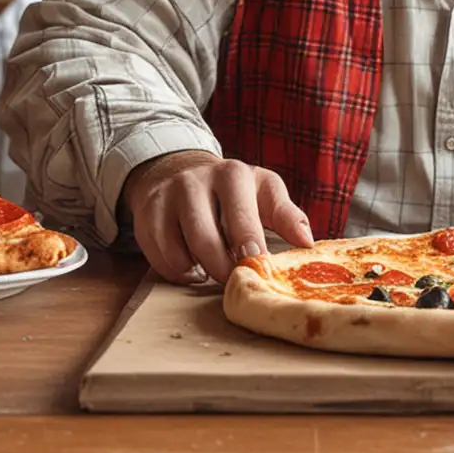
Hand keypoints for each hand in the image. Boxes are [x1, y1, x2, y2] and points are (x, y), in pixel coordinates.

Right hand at [119, 150, 313, 283]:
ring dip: (200, 271)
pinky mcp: (146, 216)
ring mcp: (167, 198)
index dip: (250, 246)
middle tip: (236, 281)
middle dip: (223, 268)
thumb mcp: (264, 192)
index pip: (242, 217)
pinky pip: (160, 258)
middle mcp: (196, 182)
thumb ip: (287, 215)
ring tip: (215, 269)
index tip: (257, 267)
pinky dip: (179, 271)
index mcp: (233, 175)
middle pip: (206, 239)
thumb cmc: (233, 191)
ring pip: (181, 252)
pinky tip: (192, 266)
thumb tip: (307, 243)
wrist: (179, 171)